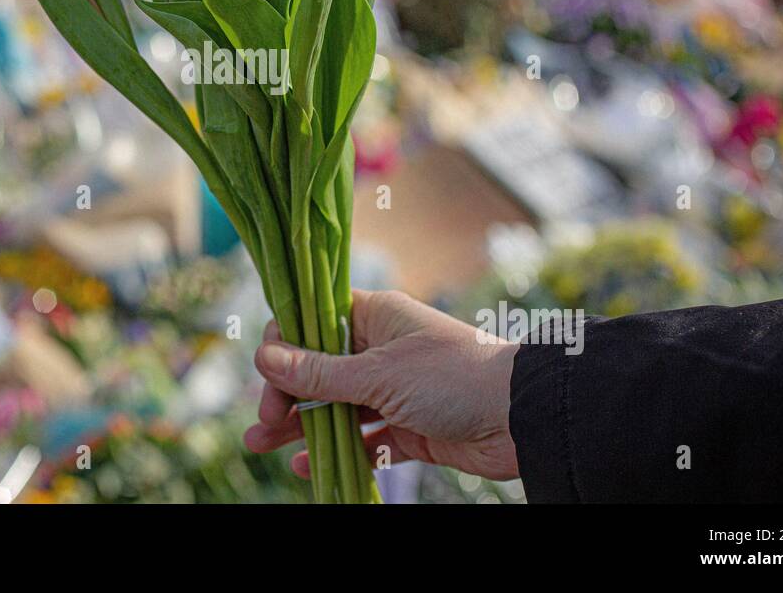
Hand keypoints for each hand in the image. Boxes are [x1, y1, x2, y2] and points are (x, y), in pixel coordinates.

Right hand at [244, 289, 519, 480]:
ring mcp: (394, 390)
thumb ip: (320, 372)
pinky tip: (306, 465)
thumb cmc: (452, 376)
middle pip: (317, 368)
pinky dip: (335, 450)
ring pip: (335, 406)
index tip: (265, 372)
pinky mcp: (408, 427)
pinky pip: (362, 439)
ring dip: (300, 423)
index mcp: (374, 317)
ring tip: (261, 443)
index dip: (285, 343)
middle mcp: (380, 349)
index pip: (314, 321)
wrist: (521, 417)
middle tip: (263, 421)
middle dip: (284, 393)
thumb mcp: (378, 373)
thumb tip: (264, 356)